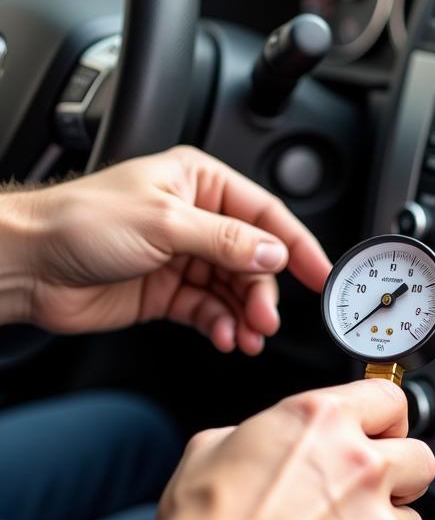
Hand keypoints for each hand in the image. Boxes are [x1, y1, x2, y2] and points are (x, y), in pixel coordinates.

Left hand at [14, 146, 330, 353]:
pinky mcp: (169, 290)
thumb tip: (274, 253)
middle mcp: (198, 218)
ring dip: (245, 314)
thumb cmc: (78, 223)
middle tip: (266, 319)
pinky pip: (210, 310)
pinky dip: (221, 325)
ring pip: (235, 289)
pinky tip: (223, 336)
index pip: (266, 215)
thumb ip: (226, 241)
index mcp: (200, 183)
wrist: (26, 266)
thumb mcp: (164, 224)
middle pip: (255, 259)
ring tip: (247, 335)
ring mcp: (184, 256)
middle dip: (264, 292)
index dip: (297, 245)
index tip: (320, 274)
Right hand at [97, 379, 434, 519]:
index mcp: (324, 423)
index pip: (388, 399)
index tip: (377, 434)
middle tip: (367, 495)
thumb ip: (259, 438)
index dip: (383, 419)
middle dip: (400, 477)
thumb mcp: (211, 450)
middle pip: (419, 460)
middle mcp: (363, 468)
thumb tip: (263, 447)